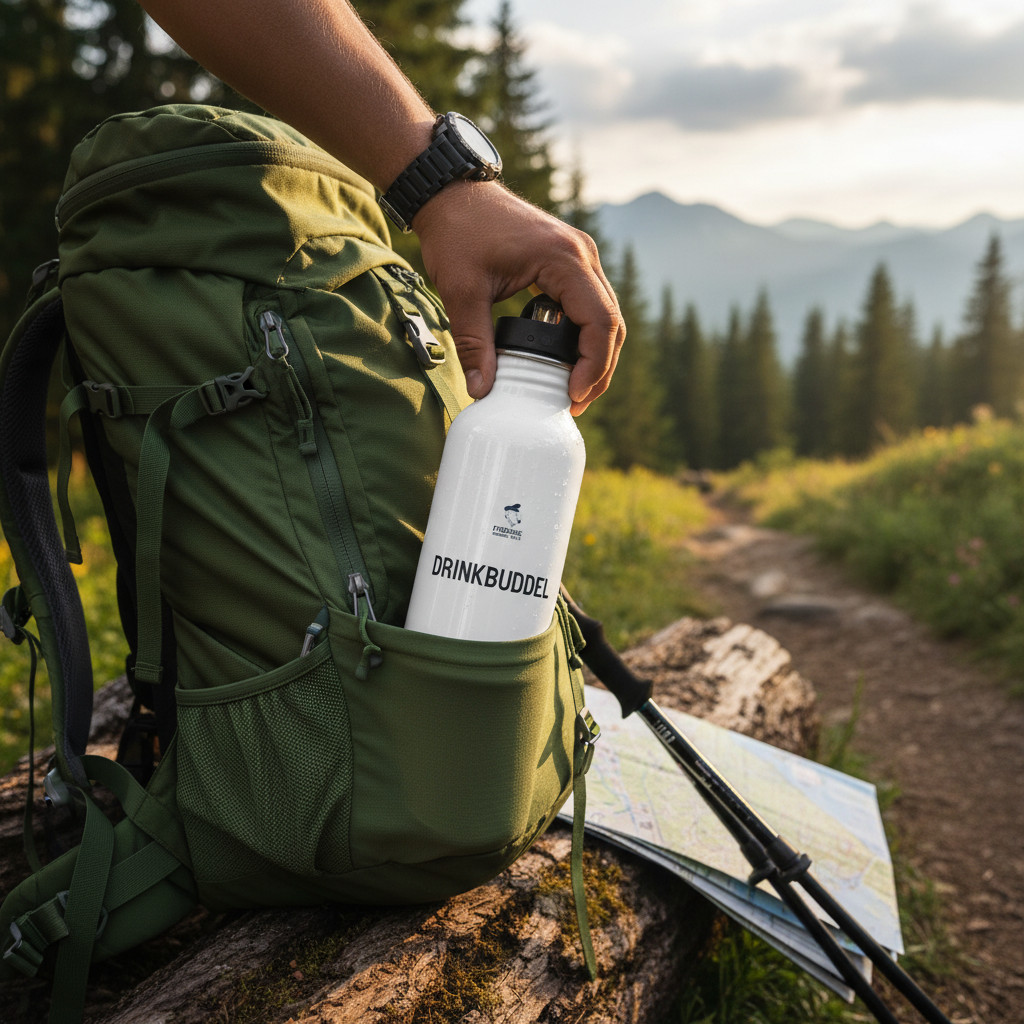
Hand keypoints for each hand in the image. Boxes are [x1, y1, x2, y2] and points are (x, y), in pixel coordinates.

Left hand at [413, 181, 624, 415]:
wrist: (452, 193)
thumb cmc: (458, 232)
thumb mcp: (461, 291)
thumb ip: (474, 343)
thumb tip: (482, 391)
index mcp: (564, 259)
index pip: (600, 321)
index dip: (593, 365)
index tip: (573, 394)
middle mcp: (582, 254)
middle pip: (612, 322)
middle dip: (600, 368)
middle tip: (576, 402)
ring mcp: (580, 255)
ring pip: (606, 315)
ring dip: (596, 355)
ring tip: (573, 389)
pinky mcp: (571, 260)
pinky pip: (592, 304)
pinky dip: (587, 336)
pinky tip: (567, 362)